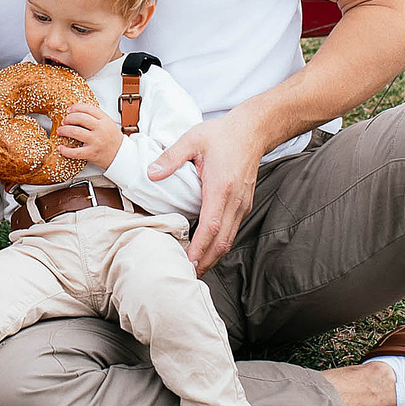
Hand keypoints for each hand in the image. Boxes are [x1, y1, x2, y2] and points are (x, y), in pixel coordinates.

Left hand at [53, 101, 122, 171]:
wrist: (121, 156)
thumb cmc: (113, 140)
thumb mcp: (109, 124)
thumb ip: (97, 117)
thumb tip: (79, 111)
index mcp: (105, 121)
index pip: (89, 109)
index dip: (76, 107)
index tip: (70, 109)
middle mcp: (100, 130)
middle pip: (80, 118)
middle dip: (69, 118)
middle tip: (64, 120)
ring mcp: (95, 141)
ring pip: (75, 132)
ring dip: (64, 130)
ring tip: (61, 130)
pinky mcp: (91, 153)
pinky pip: (75, 152)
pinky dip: (65, 150)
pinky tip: (61, 147)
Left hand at [148, 109, 271, 274]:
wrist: (254, 130)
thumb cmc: (223, 134)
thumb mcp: (193, 139)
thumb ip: (171, 157)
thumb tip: (151, 173)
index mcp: (220, 188)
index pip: (211, 226)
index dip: (199, 248)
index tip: (188, 263)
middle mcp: (234, 201)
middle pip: (222, 241)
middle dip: (205, 261)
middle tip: (188, 275)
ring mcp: (242, 204)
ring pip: (229, 239)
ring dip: (213, 256)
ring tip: (195, 268)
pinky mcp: (244, 204)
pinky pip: (232, 230)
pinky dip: (220, 244)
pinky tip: (207, 249)